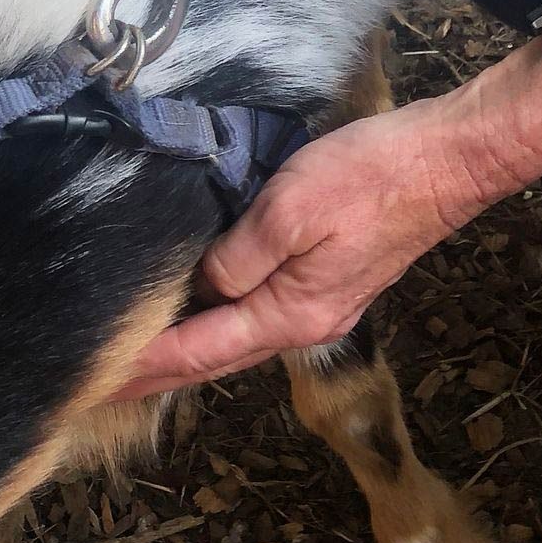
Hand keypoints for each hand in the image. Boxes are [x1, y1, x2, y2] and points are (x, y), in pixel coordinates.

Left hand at [116, 99, 487, 398]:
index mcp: (292, 314)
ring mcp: (320, 306)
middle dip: (158, 372)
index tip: (96, 378)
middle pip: (216, 358)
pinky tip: (198, 310)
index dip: (145, 365)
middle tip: (100, 381)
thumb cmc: (370, 177)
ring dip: (188, 350)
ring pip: (238, 338)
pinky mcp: (328, 282)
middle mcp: (305, 323)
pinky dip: (218, 321)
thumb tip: (202, 287)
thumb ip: (237, 256)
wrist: (445, 160)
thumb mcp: (290, 208)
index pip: (200, 352)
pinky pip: (258, 314)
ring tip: (136, 354)